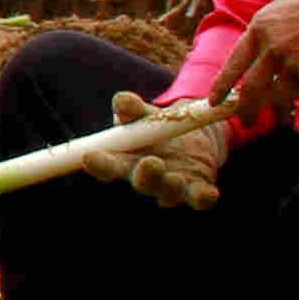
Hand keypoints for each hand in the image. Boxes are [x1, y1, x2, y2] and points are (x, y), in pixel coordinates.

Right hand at [102, 89, 226, 214]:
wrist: (191, 140)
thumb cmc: (157, 130)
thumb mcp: (145, 117)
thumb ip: (133, 111)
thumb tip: (121, 101)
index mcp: (127, 161)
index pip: (108, 166)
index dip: (99, 164)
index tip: (89, 157)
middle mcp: (147, 178)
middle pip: (141, 182)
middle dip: (144, 176)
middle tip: (149, 163)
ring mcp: (172, 187)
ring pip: (169, 192)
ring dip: (172, 185)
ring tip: (176, 177)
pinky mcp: (197, 190)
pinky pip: (200, 198)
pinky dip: (204, 197)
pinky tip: (209, 194)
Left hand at [216, 0, 298, 126]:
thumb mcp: (284, 10)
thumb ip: (269, 34)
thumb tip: (260, 62)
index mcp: (260, 27)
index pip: (235, 61)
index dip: (223, 84)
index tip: (214, 101)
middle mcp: (270, 47)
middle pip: (251, 88)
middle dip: (246, 110)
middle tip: (246, 121)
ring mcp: (290, 62)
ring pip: (276, 98)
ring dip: (278, 112)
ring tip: (283, 119)